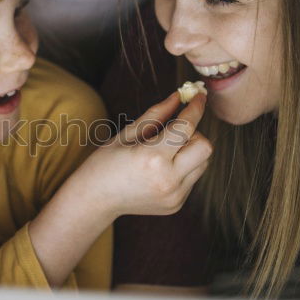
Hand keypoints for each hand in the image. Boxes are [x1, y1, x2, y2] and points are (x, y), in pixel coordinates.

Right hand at [75, 92, 211, 219]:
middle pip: (205, 147)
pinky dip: (183, 167)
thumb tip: (178, 97)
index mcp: (152, 158)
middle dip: (194, 134)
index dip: (195, 108)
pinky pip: (192, 177)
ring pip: (203, 163)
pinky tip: (160, 170)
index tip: (198, 96)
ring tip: (164, 153)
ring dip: (190, 151)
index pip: (186, 127)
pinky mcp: (176, 203)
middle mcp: (168, 179)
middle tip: (173, 133)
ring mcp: (174, 195)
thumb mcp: (126, 134)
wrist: (94, 200)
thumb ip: (156, 115)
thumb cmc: (105, 164)